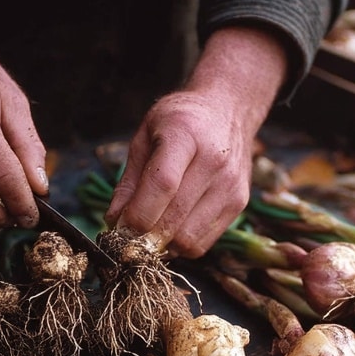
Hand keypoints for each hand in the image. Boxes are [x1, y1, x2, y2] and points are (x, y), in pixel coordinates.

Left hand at [105, 26, 288, 257]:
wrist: (227, 110)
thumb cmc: (180, 121)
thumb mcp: (145, 136)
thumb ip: (129, 180)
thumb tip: (115, 221)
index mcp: (185, 134)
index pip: (163, 184)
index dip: (138, 214)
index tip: (120, 229)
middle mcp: (214, 160)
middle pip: (175, 218)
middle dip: (144, 236)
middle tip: (128, 236)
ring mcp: (230, 184)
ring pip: (188, 239)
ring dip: (163, 245)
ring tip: (150, 231)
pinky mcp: (239, 203)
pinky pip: (203, 243)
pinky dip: (181, 245)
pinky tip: (171, 229)